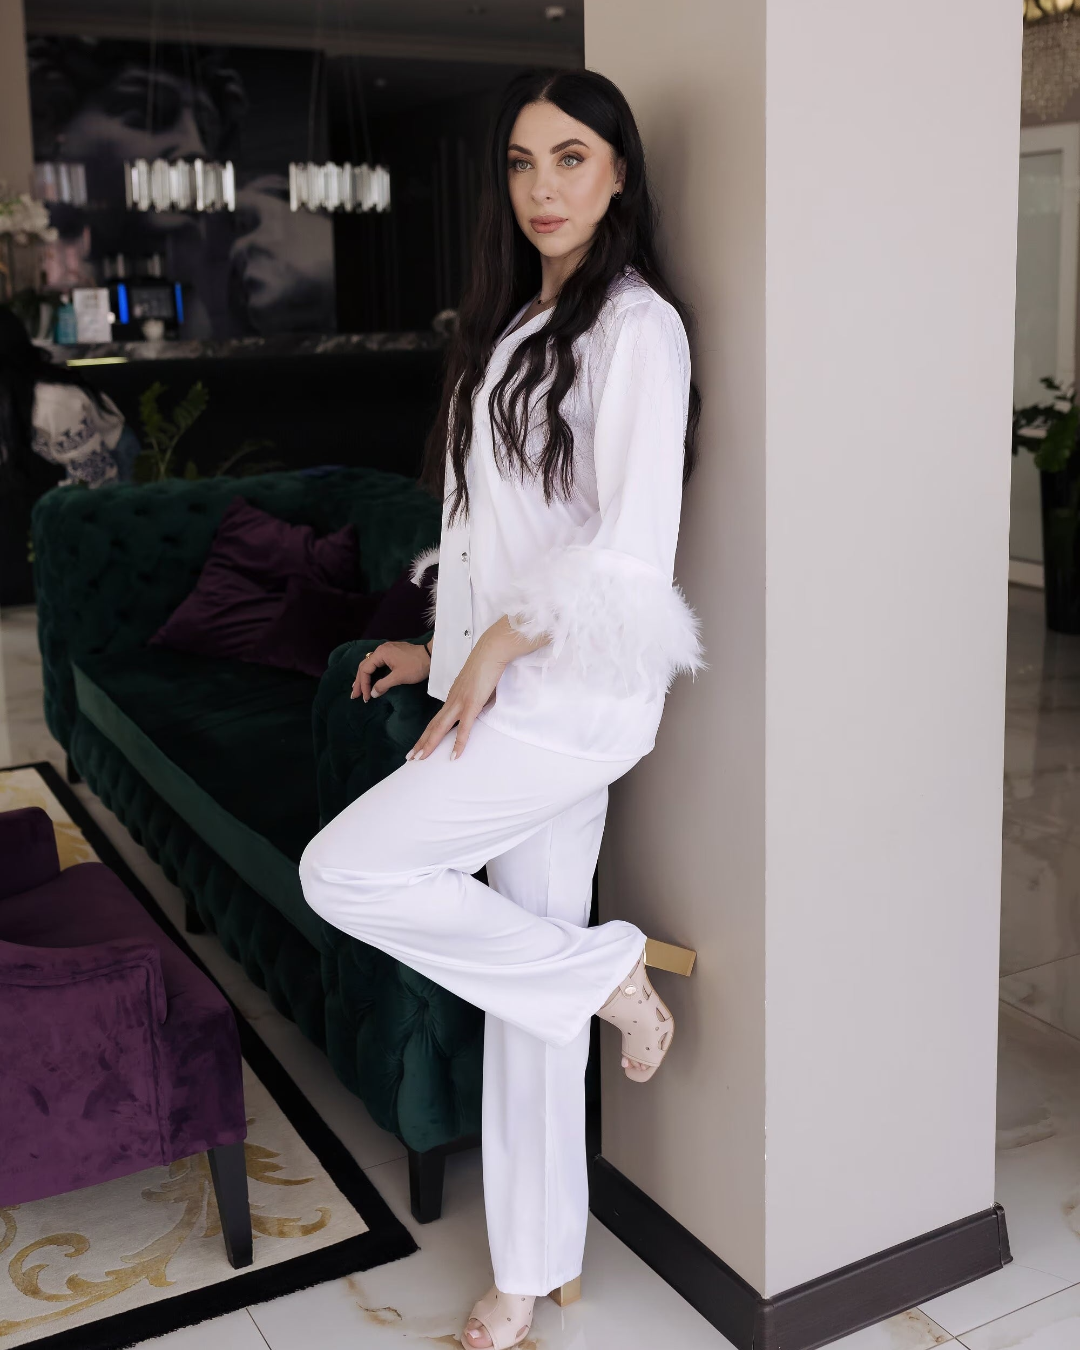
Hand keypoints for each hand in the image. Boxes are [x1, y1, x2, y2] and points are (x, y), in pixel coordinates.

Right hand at [351, 640, 430, 701]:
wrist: (432, 656)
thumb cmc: (416, 666)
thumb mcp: (399, 677)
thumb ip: (383, 685)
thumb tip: (372, 693)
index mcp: (380, 653)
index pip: (365, 669)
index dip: (363, 684)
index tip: (366, 697)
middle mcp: (381, 650)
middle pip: (365, 666)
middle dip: (360, 682)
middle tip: (354, 695)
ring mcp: (387, 650)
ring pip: (371, 665)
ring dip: (364, 677)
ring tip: (358, 689)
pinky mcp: (392, 653)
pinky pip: (377, 664)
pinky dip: (372, 673)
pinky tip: (370, 679)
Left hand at [406, 615, 549, 761]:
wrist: (491, 651)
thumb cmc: (487, 666)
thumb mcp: (477, 686)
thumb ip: (473, 698)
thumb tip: (477, 708)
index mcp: (452, 697)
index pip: (436, 719)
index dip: (426, 733)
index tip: (419, 745)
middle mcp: (452, 701)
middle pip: (433, 726)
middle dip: (421, 743)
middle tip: (410, 758)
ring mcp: (460, 702)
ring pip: (441, 728)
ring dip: (429, 744)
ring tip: (420, 759)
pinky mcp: (472, 704)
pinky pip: (464, 728)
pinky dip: (459, 743)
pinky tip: (454, 756)